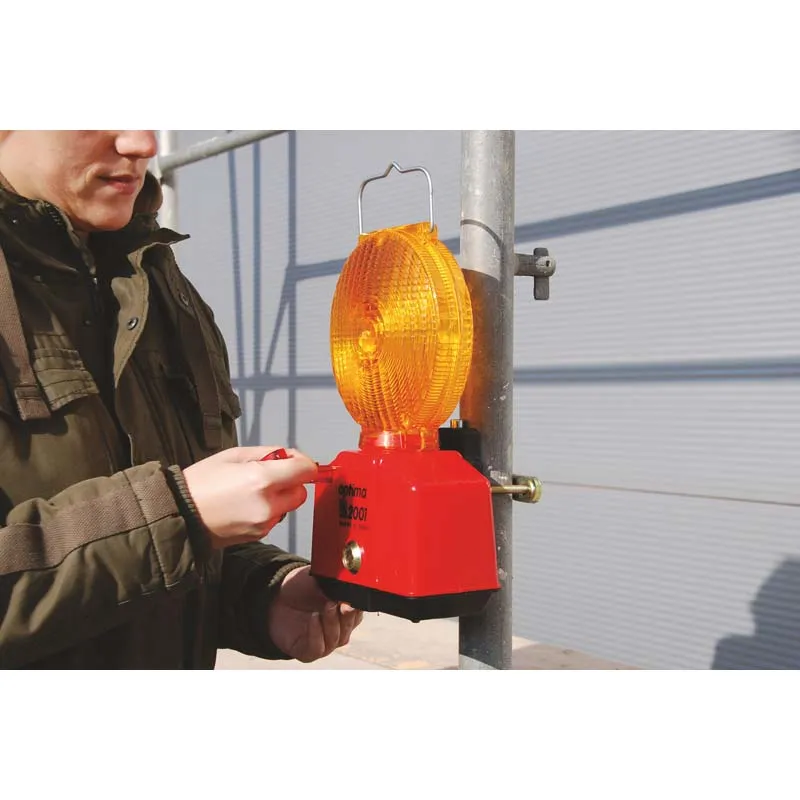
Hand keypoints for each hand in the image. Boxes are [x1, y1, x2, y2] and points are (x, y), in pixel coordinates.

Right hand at [182, 446, 316, 547]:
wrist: (178, 515)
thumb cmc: (201, 483)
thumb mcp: (233, 455)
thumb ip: (267, 453)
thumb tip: (289, 456)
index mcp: (262, 480)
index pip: (305, 470)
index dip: (302, 462)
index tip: (292, 460)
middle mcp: (268, 505)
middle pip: (301, 492)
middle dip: (291, 482)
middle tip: (270, 475)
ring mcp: (264, 523)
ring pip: (287, 507)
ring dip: (279, 498)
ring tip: (250, 490)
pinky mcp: (258, 536)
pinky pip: (273, 519)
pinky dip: (267, 511)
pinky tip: (244, 505)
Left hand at [268, 565, 364, 662]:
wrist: (275, 596)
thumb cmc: (301, 588)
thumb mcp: (319, 580)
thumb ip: (334, 586)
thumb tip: (347, 589)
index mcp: (344, 614)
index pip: (357, 615)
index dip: (357, 608)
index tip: (353, 599)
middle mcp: (336, 631)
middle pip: (348, 628)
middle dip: (347, 617)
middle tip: (343, 604)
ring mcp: (323, 643)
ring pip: (336, 639)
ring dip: (332, 623)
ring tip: (327, 606)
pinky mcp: (307, 652)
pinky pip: (317, 648)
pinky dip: (317, 634)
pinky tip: (314, 619)